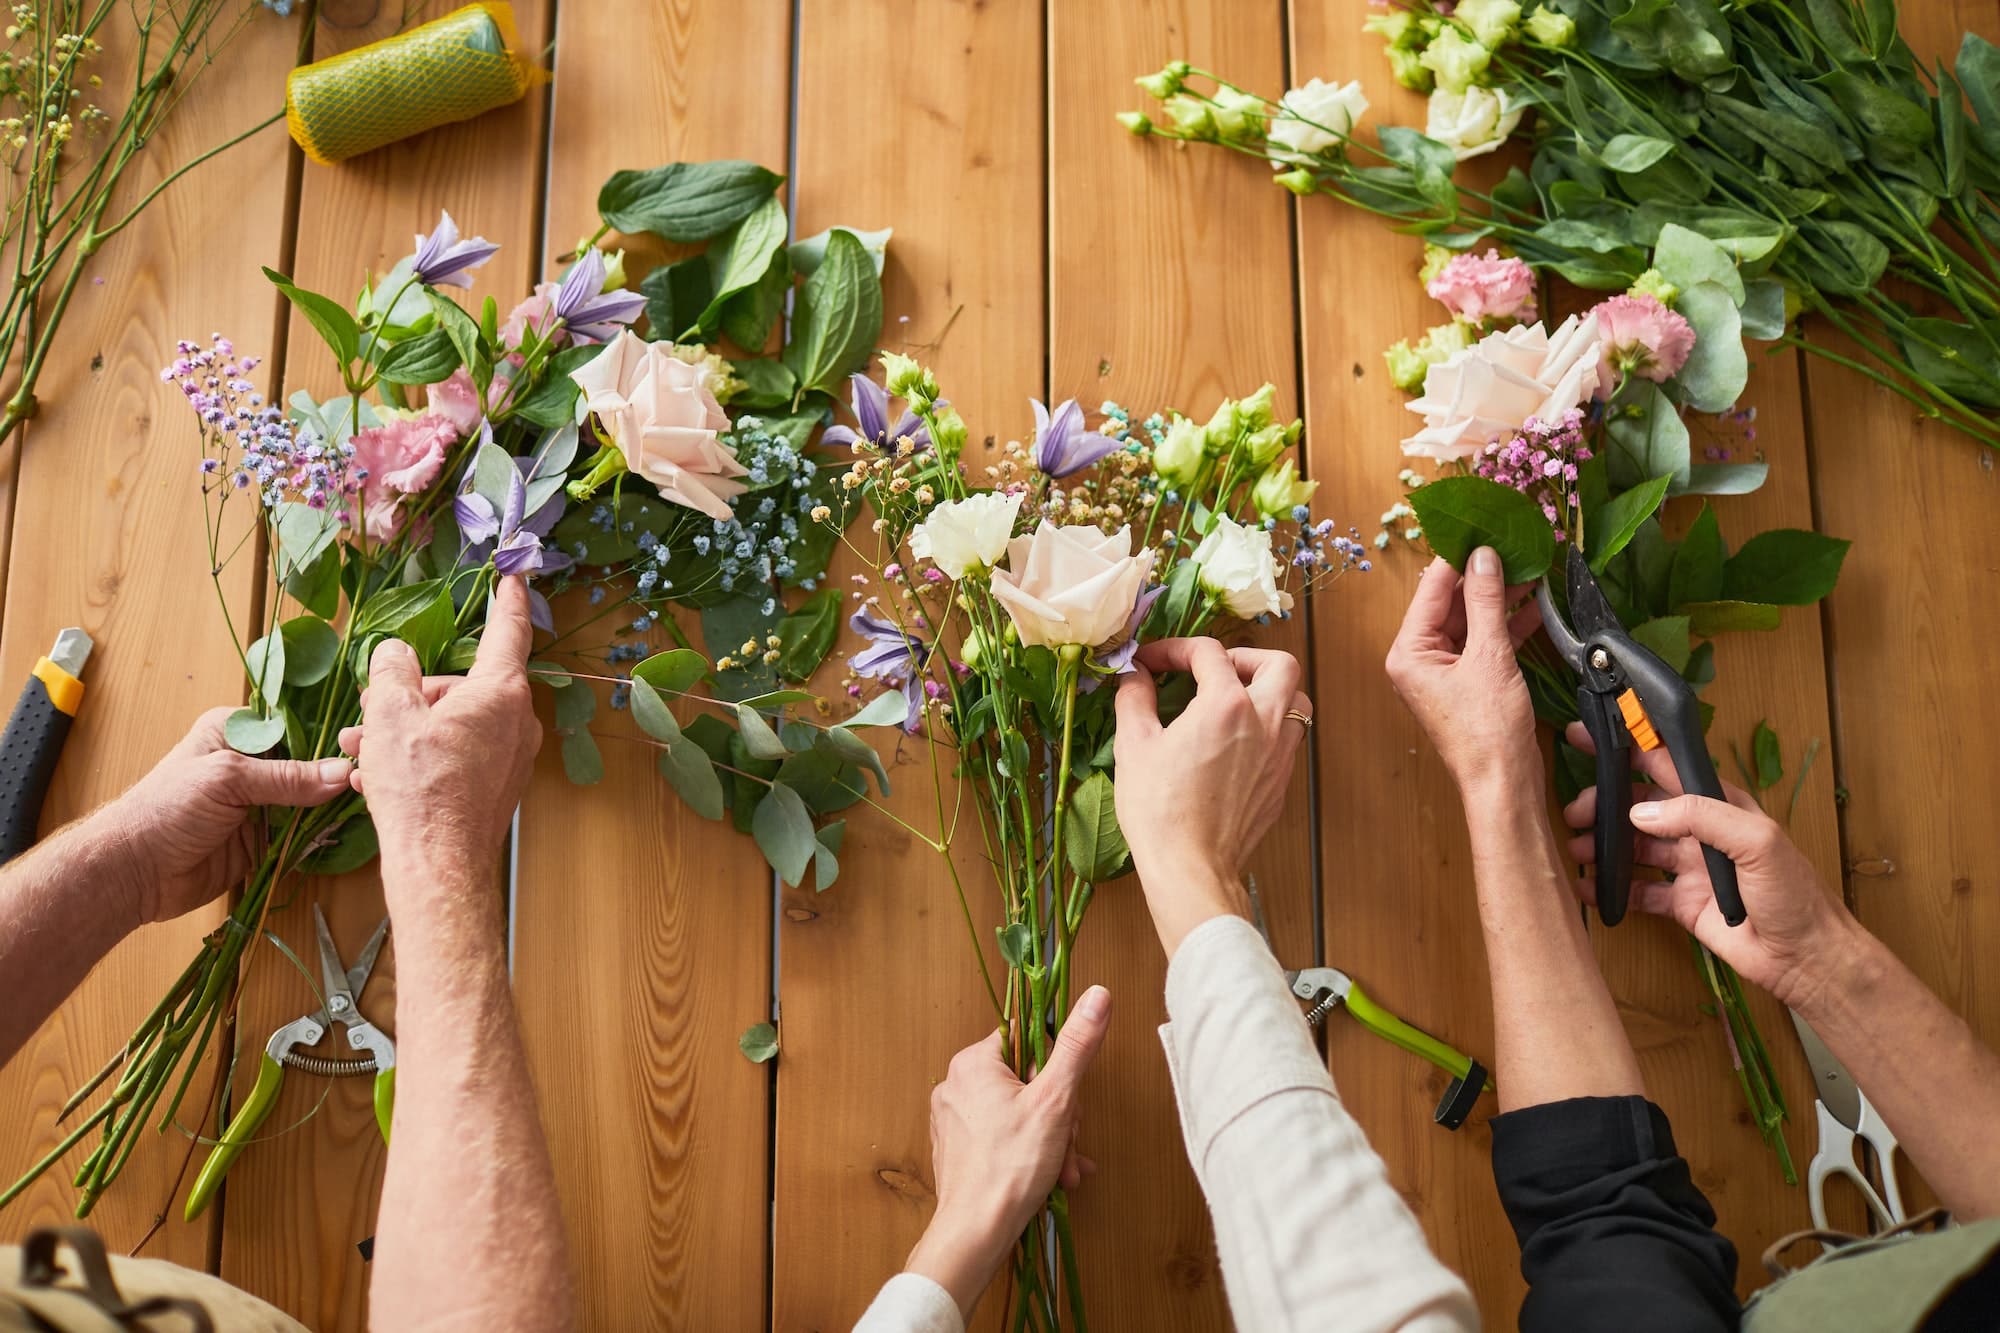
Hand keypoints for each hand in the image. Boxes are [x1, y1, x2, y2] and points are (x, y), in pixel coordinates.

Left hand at [107, 708, 353, 925]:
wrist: (133, 872)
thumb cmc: (167, 809)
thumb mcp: (228, 779)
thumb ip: (287, 778)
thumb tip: (344, 773)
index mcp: (236, 733)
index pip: (295, 724)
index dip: (328, 733)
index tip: (367, 741)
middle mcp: (251, 764)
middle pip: (308, 763)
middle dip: (338, 771)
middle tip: (378, 775)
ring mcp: (259, 803)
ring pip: (310, 799)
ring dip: (334, 804)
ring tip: (373, 801)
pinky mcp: (264, 839)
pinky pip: (302, 832)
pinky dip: (322, 833)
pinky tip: (352, 829)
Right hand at [338, 577, 540, 902]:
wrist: (437, 866)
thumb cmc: (418, 786)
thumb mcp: (390, 715)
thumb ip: (392, 672)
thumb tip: (395, 654)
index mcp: (502, 693)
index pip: (508, 630)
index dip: (508, 598)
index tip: (515, 574)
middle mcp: (517, 723)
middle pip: (461, 687)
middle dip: (411, 695)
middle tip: (367, 714)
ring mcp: (510, 759)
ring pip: (451, 726)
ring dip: (404, 731)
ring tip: (359, 750)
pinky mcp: (496, 789)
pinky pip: (455, 758)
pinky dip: (419, 760)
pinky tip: (378, 779)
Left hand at [905, 986, 1111, 1319]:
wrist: (975, 1233)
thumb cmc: (1011, 1167)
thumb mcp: (1056, 1101)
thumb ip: (1077, 1046)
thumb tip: (1097, 995)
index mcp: (974, 1063)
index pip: (1027, 1040)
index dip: (1055, 1069)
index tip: (1065, 1099)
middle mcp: (956, 1084)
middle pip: (1026, 1080)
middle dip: (1058, 1115)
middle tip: (1068, 1142)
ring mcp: (954, 1119)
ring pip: (1018, 1113)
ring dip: (1051, 1139)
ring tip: (1064, 1168)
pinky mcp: (957, 1149)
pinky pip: (1003, 1137)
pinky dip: (1030, 1153)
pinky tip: (1051, 1177)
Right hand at [1112, 639, 1307, 953]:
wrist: (1191, 868)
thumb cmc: (1159, 810)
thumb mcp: (1134, 746)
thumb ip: (1135, 699)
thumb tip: (1134, 675)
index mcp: (1225, 706)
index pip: (1208, 653)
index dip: (1175, 649)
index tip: (1152, 663)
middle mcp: (1263, 723)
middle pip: (1278, 664)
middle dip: (1245, 657)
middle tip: (1214, 670)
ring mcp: (1279, 755)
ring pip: (1297, 700)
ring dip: (1269, 690)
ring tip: (1234, 701)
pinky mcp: (1281, 783)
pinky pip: (1289, 739)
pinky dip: (1268, 727)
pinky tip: (1237, 742)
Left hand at [1384, 549, 1541, 789]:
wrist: (1503, 785)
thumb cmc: (1487, 731)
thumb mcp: (1489, 657)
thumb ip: (1487, 602)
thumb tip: (1484, 556)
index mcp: (1408, 651)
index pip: (1432, 588)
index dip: (1459, 555)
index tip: (1484, 525)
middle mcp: (1419, 657)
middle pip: (1451, 601)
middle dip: (1484, 574)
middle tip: (1514, 542)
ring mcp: (1444, 670)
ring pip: (1472, 619)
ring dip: (1500, 596)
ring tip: (1531, 564)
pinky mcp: (1470, 680)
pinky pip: (1485, 640)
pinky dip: (1507, 622)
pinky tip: (1535, 601)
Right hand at [1561, 720, 1860, 1009]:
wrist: (1806, 957)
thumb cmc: (1794, 894)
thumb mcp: (1757, 841)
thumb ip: (1702, 816)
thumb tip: (1641, 810)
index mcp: (1719, 804)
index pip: (1666, 764)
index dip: (1627, 748)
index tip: (1586, 737)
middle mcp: (1699, 831)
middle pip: (1640, 806)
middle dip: (1604, 803)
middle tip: (1575, 812)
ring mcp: (1688, 868)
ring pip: (1634, 847)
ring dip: (1603, 845)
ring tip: (1576, 850)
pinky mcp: (1681, 904)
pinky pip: (1638, 892)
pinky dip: (1611, 889)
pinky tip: (1588, 889)